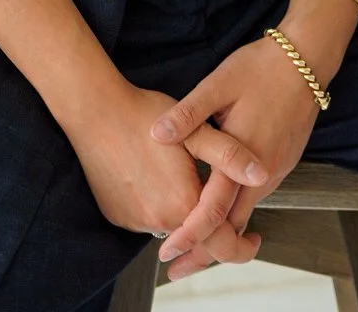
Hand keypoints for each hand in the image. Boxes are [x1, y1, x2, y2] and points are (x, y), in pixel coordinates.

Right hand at [66, 75, 268, 269]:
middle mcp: (158, 221)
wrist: (96, 112)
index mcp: (183, 203)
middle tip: (224, 212)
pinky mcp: (118, 216)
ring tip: (186, 181)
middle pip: (197, 239)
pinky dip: (159, 207)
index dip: (242, 246)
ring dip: (184, 215)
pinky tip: (158, 179)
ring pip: (172, 228)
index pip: (222, 245)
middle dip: (214, 230)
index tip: (253, 239)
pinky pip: (148, 220)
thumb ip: (230, 156)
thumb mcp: (196, 131)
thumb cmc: (145, 115)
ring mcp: (135, 221)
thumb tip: (261, 173)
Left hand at [147, 31, 324, 280]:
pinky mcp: (283, 163)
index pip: (214, 213)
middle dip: (204, 249)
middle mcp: (263, 174)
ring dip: (220, 232)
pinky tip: (220, 209)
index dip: (189, 236)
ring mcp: (277, 171)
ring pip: (245, 214)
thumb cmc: (262, 67)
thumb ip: (188, 114)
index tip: (167, 252)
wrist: (307, 58)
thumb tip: (156, 134)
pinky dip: (236, 212)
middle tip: (176, 265)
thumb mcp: (219, 84)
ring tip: (192, 243)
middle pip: (232, 227)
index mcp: (243, 159)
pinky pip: (256, 198)